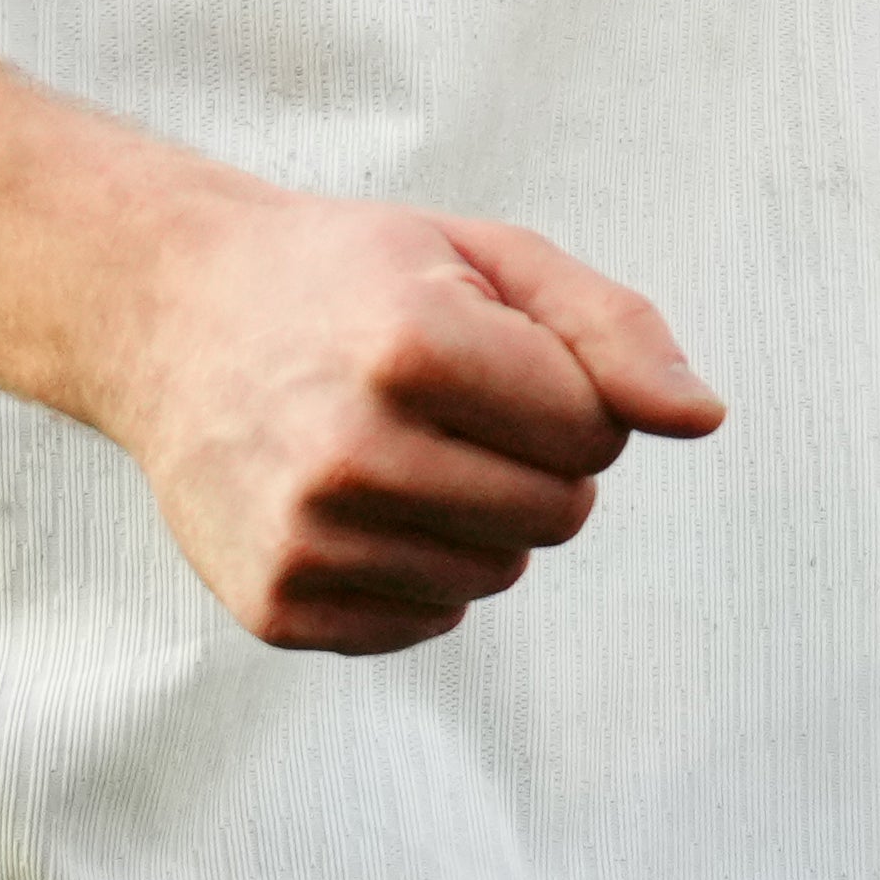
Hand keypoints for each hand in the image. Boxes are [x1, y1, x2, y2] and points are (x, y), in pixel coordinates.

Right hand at [92, 188, 723, 651]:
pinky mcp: (278, 605)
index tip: (503, 356)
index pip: (594, 431)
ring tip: (401, 446)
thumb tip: (706, 418)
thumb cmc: (357, 280)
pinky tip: (359, 501)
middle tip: (456, 406)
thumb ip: (612, 330)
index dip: (571, 394)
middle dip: (536, 460)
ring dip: (481, 519)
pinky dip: (420, 569)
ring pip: (498, 575)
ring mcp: (307, 538)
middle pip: (558, 514)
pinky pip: (429, 621)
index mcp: (413, 344)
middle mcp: (352, 448)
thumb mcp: (486, 258)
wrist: (173, 317)